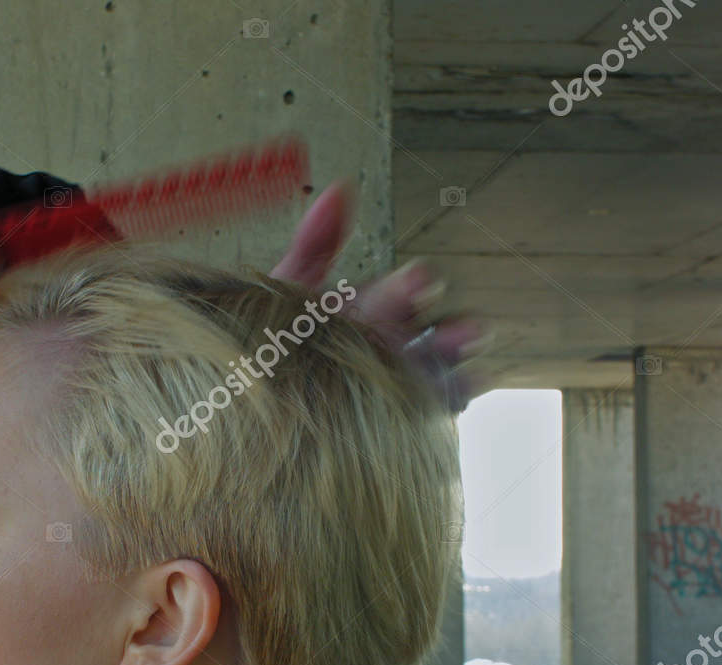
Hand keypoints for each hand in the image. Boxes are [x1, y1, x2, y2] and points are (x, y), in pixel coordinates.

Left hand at [271, 181, 486, 410]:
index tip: (420, 280)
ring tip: (471, 370)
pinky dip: (450, 398)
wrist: (250, 401)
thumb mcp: (286, 293)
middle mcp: (391, 344)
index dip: (410, 289)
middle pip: (428, 338)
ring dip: (458, 369)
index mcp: (370, 311)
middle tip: (467, 330)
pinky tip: (462, 393)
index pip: (398, 295)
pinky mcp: (400, 419)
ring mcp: (399, 382)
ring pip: (437, 372)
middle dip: (448, 332)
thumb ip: (314, 245)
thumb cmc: (269, 344)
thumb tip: (340, 188)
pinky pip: (429, 409)